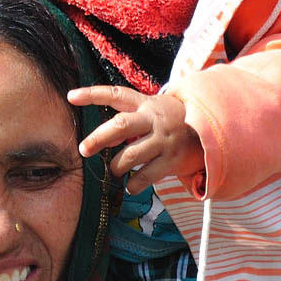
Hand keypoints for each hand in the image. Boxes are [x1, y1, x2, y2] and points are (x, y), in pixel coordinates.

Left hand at [68, 86, 204, 193]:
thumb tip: (98, 140)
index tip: (71, 96)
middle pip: (121, 125)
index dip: (93, 94)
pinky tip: (130, 186)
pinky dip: (134, 184)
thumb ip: (127, 119)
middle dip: (99, 138)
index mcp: (144, 104)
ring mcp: (163, 140)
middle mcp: (153, 120)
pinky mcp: (172, 159)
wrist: (210, 128)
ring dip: (117, 166)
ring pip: (131, 155)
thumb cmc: (169, 120)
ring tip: (114, 170)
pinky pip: (147, 176)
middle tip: (84, 149)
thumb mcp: (151, 110)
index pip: (116, 95)